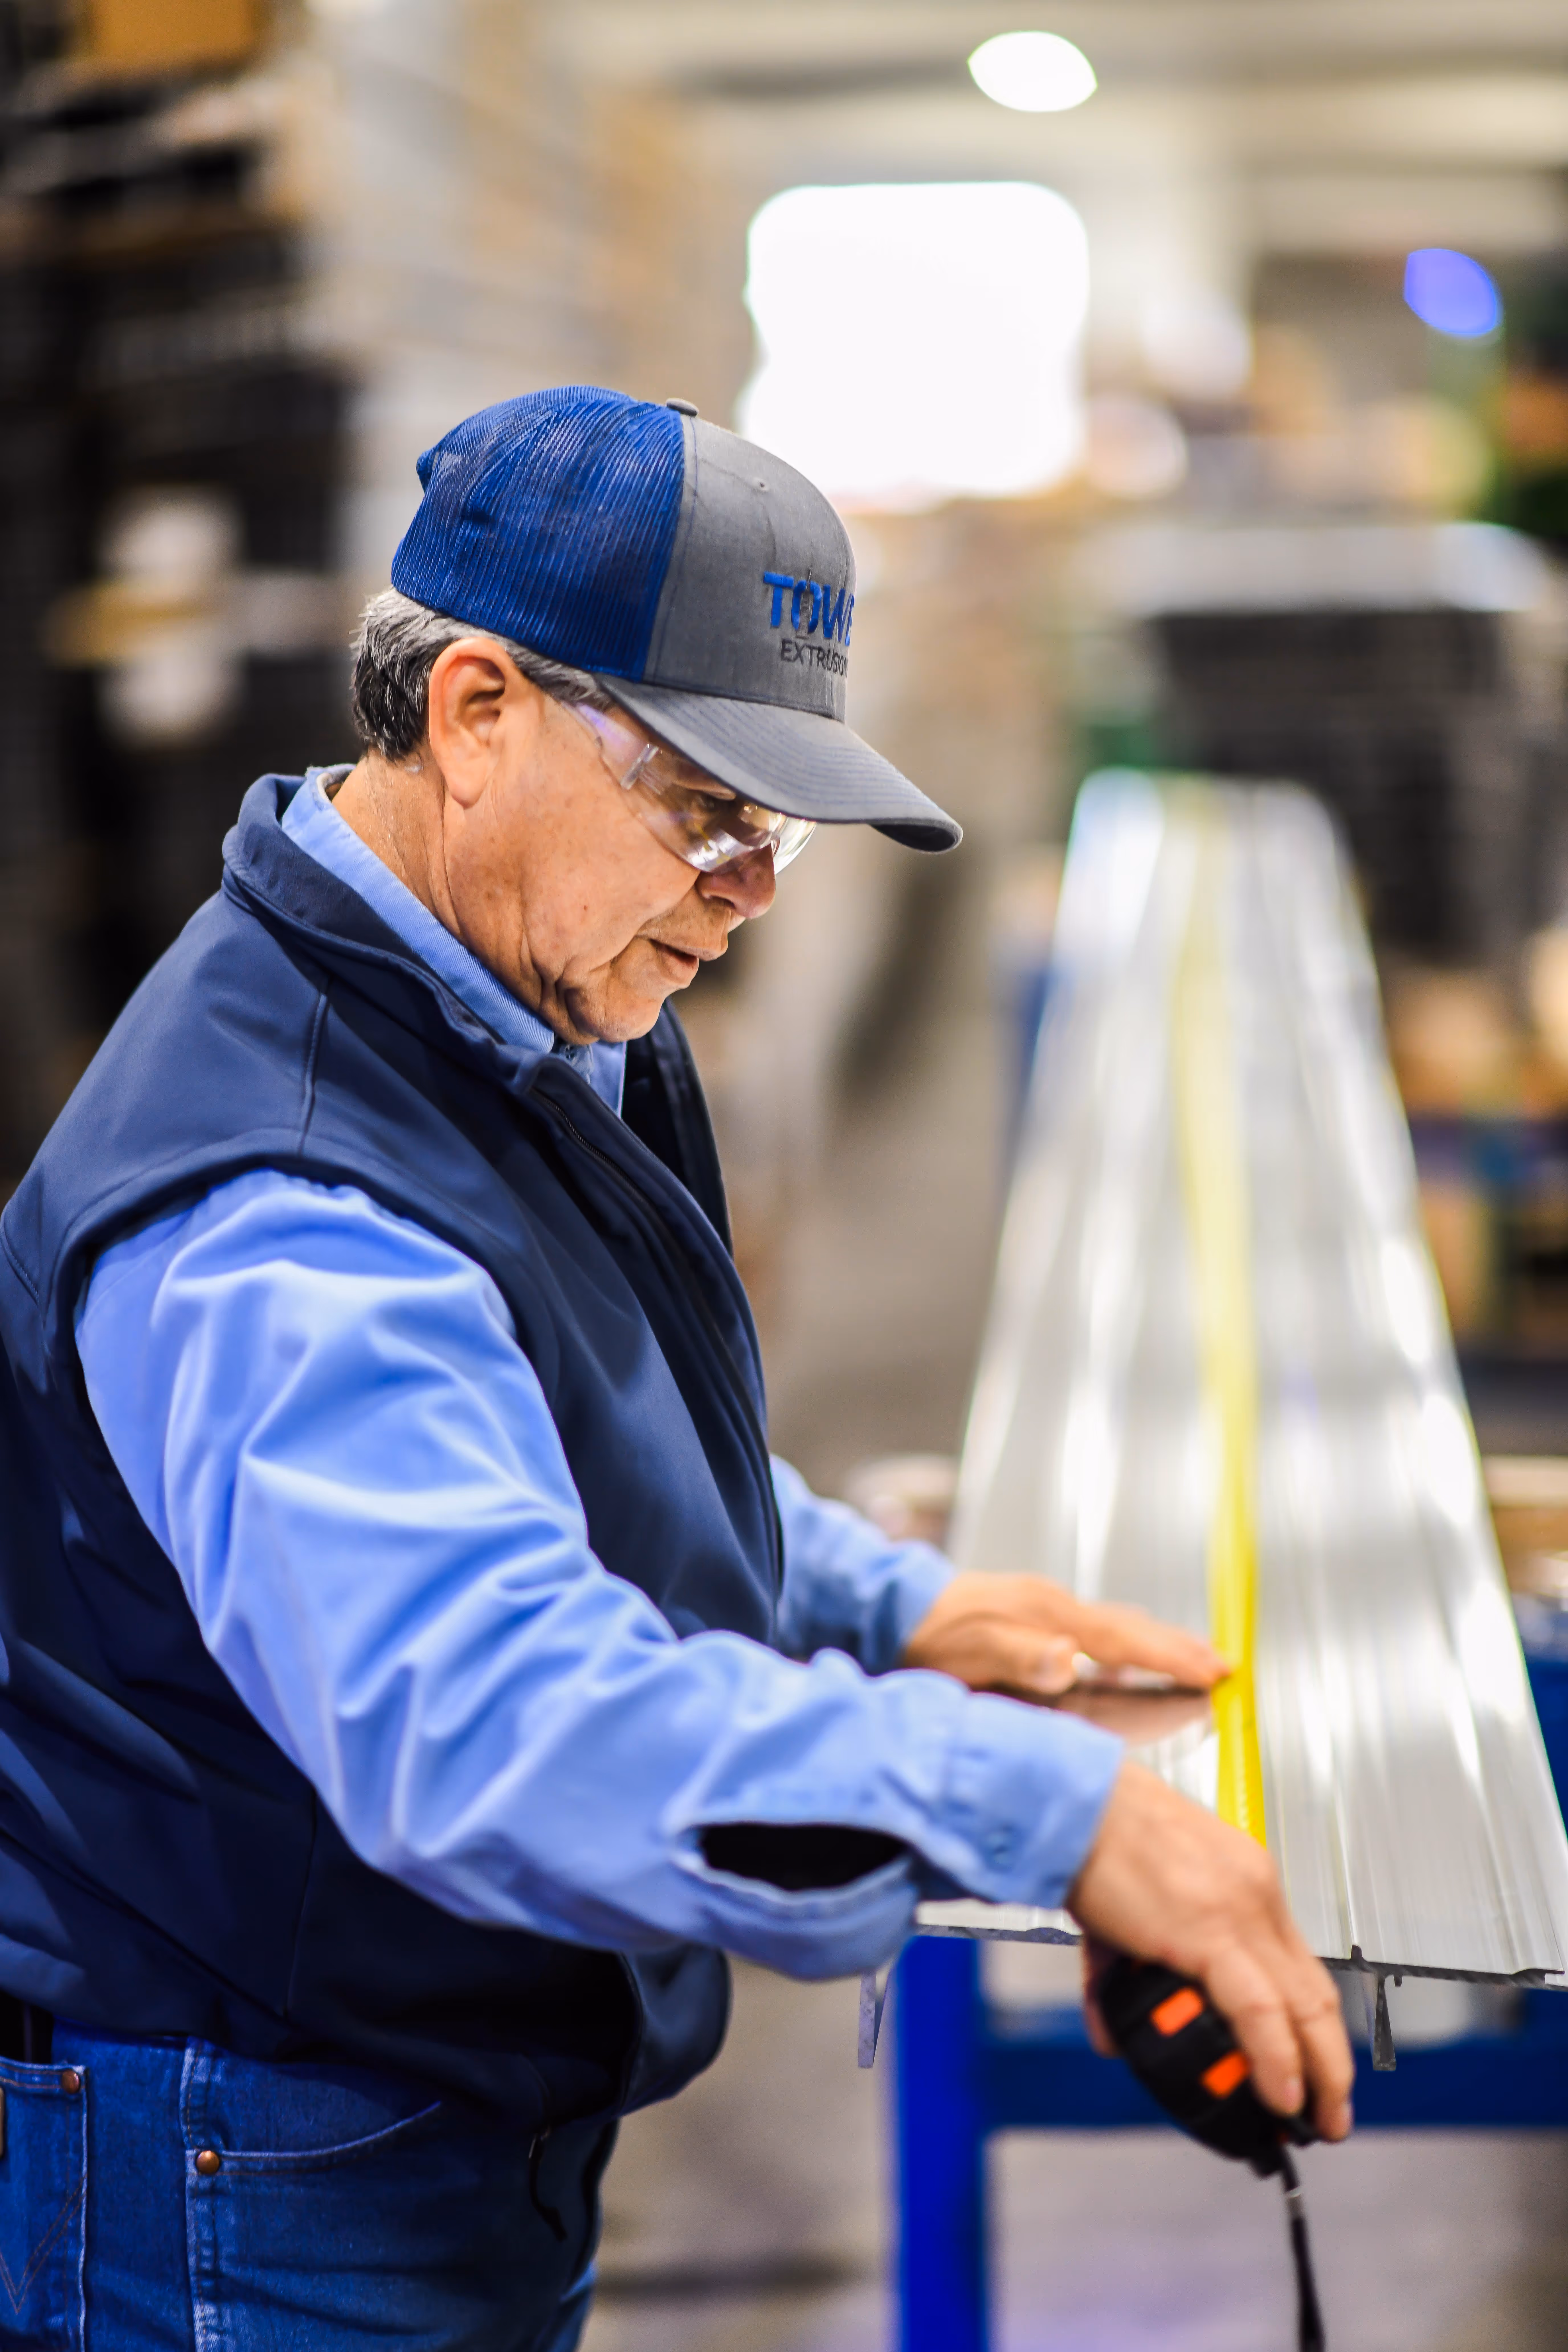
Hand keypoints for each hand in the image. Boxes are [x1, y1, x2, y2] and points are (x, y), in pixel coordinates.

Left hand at [900, 1571, 1228, 1700]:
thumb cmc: (930, 1637)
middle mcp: (1054, 1605)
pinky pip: (1097, 1629)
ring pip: (1118, 1625)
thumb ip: (1021, 1656)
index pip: (1123, 1640)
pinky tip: (1132, 1656)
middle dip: (1180, 1645)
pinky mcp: (1035, 1615)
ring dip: (1158, 1641)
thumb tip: (1070, 1659)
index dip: (1170, 1657)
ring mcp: (1046, 1607)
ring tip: (1196, 1656)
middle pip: (1131, 1626)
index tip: (1214, 1670)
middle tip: (1225, 1663)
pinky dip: (1128, 1641)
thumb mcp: (969, 1653)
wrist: (894, 1607)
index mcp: (1048, 1615)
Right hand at [1070, 1760, 1353, 2141]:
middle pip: (1315, 1992)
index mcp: (1245, 1881)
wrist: (1072, 1803)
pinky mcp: (1210, 1932)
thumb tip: (1112, 2035)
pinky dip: (1278, 2059)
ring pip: (1303, 2006)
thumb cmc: (1095, 1835)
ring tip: (1316, 2118)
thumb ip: (1122, 1975)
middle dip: (1331, 2060)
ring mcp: (1238, 1913)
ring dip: (1318, 2072)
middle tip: (1331, 2109)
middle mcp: (1255, 1894)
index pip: (1298, 1965)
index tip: (1316, 2066)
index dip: (1313, 2024)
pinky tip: (1281, 2095)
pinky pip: (1261, 2010)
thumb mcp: (1129, 1908)